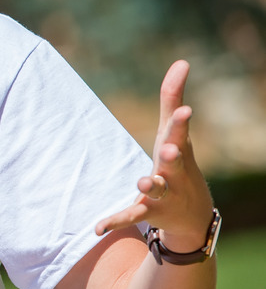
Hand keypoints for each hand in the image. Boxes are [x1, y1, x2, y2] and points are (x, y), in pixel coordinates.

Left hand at [95, 60, 214, 253]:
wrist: (191, 213)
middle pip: (175, 163)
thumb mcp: (174, 132)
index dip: (181, 122)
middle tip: (169, 150)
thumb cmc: (177, 162)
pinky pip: (131, 216)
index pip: (180, 134)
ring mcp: (163, 194)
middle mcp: (174, 172)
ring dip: (150, 186)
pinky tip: (97, 227)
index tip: (185, 110)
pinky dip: (114, 221)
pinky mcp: (149, 212)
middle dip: (172, 157)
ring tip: (141, 182)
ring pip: (157, 190)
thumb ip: (171, 98)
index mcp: (178, 150)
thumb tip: (181, 61)